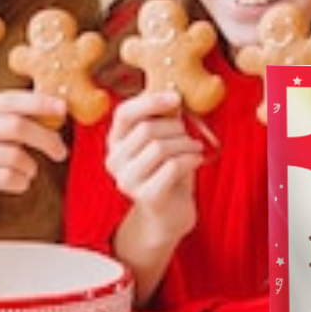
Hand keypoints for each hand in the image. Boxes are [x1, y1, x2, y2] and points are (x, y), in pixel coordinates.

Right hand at [0, 87, 67, 246]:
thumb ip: (13, 122)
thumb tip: (55, 111)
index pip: (8, 99)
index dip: (38, 102)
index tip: (62, 108)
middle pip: (14, 125)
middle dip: (45, 138)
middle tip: (60, 151)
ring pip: (13, 154)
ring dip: (30, 166)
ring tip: (28, 171)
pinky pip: (4, 177)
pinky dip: (21, 182)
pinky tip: (18, 183)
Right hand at [105, 90, 203, 298]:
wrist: (169, 214)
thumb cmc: (167, 171)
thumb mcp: (162, 140)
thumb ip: (162, 119)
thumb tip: (173, 97)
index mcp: (115, 141)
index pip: (124, 113)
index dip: (150, 101)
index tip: (176, 98)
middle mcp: (114, 160)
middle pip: (147, 129)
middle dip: (176, 127)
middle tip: (190, 135)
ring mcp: (127, 180)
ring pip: (160, 147)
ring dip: (186, 144)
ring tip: (195, 148)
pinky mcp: (145, 196)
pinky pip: (171, 167)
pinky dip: (190, 159)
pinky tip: (196, 161)